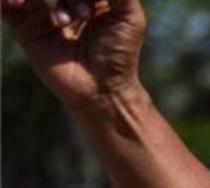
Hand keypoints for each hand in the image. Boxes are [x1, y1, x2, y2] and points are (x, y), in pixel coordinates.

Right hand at [2, 0, 146, 109]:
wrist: (101, 88)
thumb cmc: (119, 53)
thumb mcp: (128, 15)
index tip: (88, 10)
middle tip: (81, 16)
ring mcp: (41, 10)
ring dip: (46, 0)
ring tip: (64, 23)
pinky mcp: (23, 26)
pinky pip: (7, 4)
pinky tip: (20, 4)